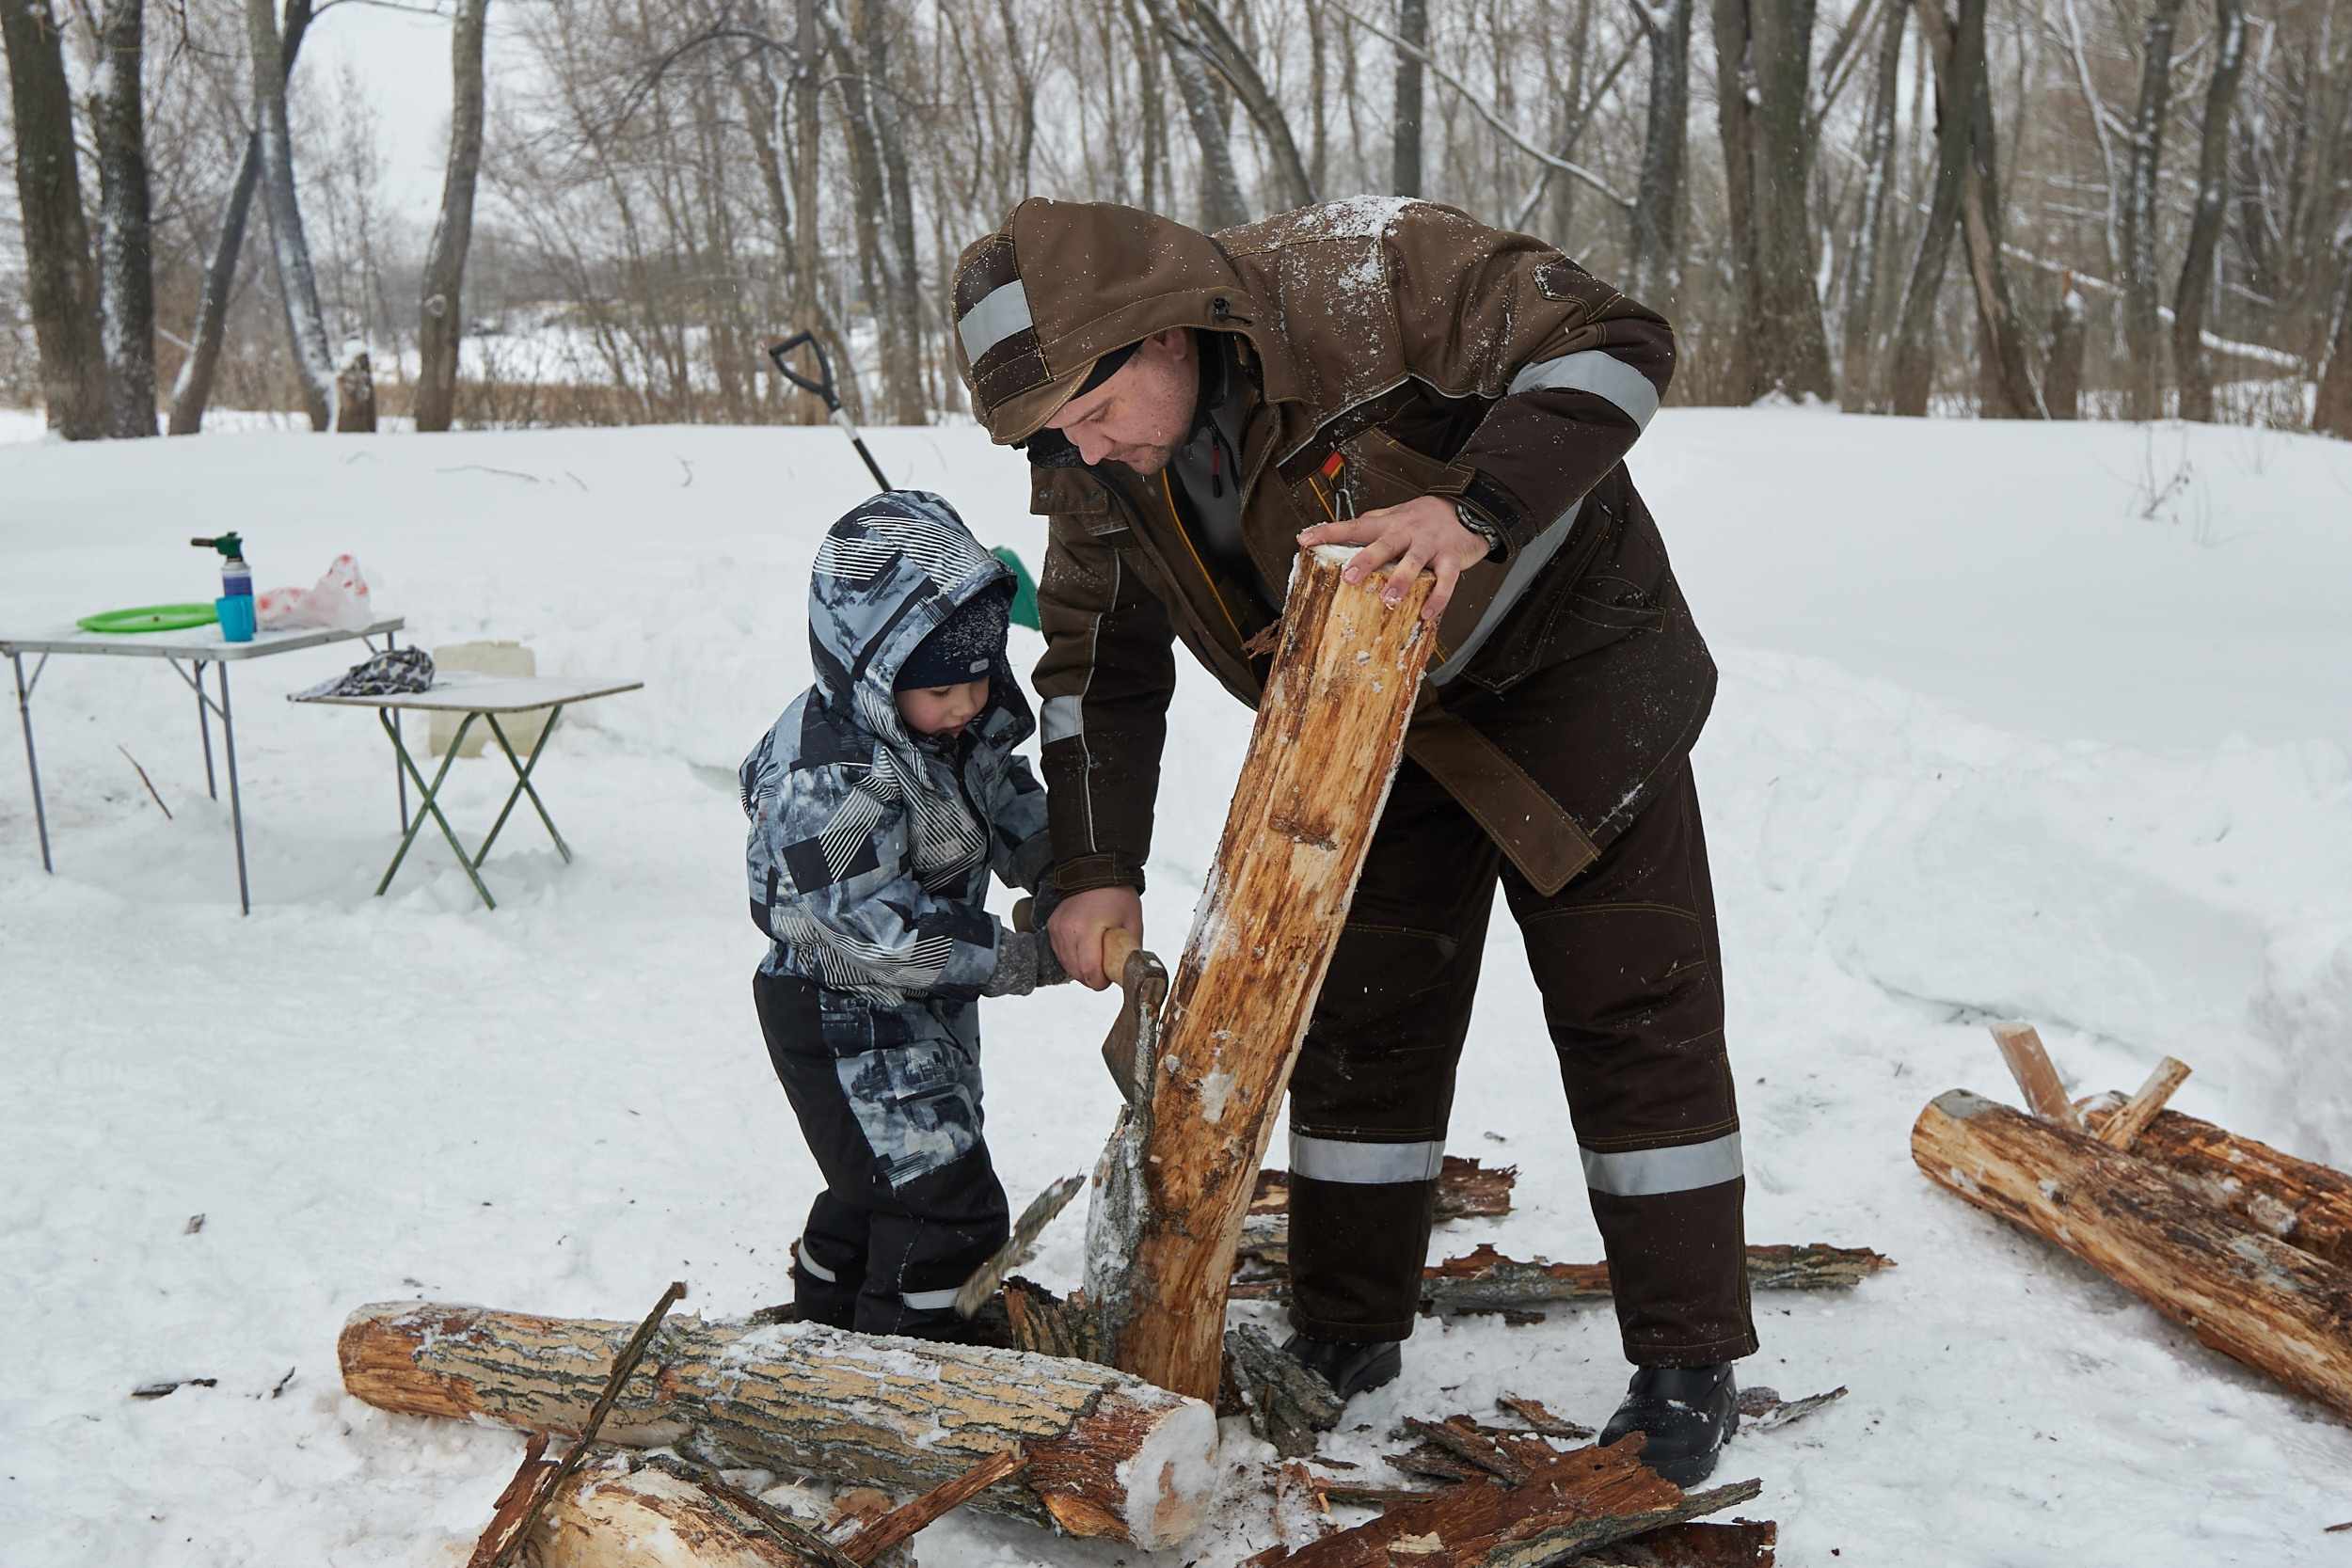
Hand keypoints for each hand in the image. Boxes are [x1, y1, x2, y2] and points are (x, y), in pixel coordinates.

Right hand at [1048, 885, 1142, 990]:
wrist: (1095, 870)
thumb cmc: (1117, 895)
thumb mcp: (1133, 921)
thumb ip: (1132, 949)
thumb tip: (1132, 972)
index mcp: (1088, 929)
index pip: (1089, 971)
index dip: (1100, 982)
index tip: (1109, 978)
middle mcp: (1068, 930)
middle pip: (1077, 972)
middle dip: (1092, 977)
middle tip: (1106, 967)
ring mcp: (1057, 929)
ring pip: (1067, 966)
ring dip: (1081, 969)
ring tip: (1096, 956)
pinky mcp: (1052, 927)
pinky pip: (1060, 954)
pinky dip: (1072, 958)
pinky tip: (1084, 949)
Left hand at [1297, 495, 1489, 621]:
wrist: (1470, 508)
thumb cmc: (1426, 517)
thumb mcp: (1397, 515)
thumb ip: (1374, 522)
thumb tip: (1347, 529)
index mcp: (1389, 524)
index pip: (1354, 526)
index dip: (1329, 532)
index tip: (1304, 539)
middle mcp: (1407, 532)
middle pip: (1384, 544)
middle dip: (1366, 559)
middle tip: (1349, 576)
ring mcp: (1430, 544)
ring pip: (1414, 561)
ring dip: (1401, 580)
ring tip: (1389, 599)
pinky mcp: (1452, 557)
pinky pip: (1446, 579)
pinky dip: (1439, 597)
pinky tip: (1427, 613)